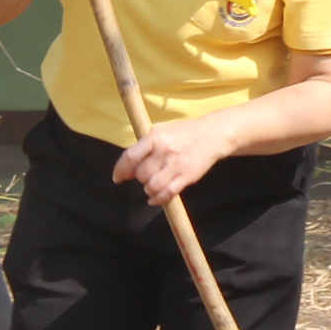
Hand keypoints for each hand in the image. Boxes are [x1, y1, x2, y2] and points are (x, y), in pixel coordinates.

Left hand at [113, 115, 232, 206]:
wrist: (213, 134)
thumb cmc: (184, 133)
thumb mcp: (162, 130)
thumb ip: (145, 146)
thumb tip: (128, 167)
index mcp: (155, 136)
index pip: (130, 156)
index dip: (120, 170)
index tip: (117, 178)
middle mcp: (165, 150)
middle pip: (141, 174)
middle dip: (140, 179)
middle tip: (145, 176)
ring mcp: (177, 164)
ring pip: (152, 186)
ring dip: (149, 189)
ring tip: (152, 185)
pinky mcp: (187, 176)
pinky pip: (167, 193)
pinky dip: (158, 199)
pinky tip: (155, 198)